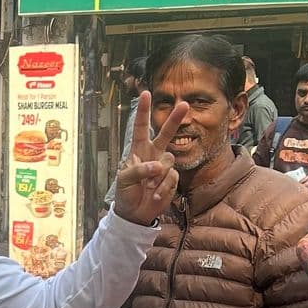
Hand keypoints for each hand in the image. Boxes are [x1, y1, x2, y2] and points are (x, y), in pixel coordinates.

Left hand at [113, 91, 185, 225]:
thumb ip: (139, 170)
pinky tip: (155, 196)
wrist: (135, 214)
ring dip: (158, 176)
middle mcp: (153, 154)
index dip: (143, 111)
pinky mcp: (172, 180)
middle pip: (166, 134)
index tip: (145, 94)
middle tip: (184, 104)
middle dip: (175, 119)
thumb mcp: (124, 180)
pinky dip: (163, 188)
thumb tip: (157, 166)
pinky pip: (172, 178)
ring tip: (148, 187)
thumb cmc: (126, 193)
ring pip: (169, 161)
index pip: (140, 127)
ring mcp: (164, 167)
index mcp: (138, 150)